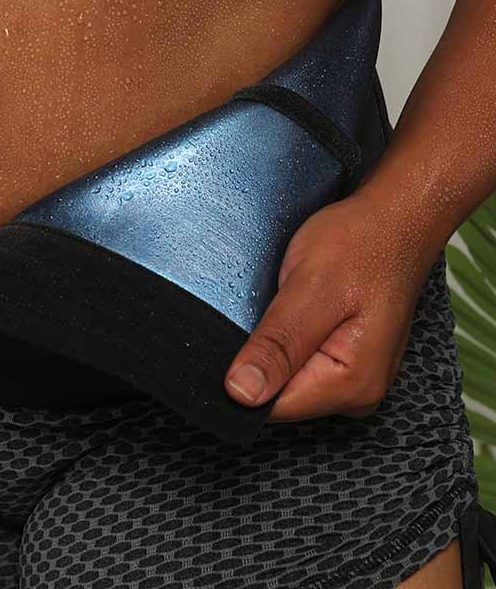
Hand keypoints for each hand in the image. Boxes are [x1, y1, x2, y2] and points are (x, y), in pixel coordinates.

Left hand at [223, 184, 437, 421]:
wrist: (394, 219)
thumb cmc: (359, 245)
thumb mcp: (310, 290)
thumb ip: (277, 346)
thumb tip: (240, 394)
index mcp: (351, 385)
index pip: (272, 408)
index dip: (242, 378)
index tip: (233, 337)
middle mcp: (357, 392)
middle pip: (280, 395)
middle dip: (261, 357)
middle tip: (267, 308)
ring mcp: (354, 376)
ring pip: (288, 376)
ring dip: (274, 345)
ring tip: (283, 304)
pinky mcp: (347, 358)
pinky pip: (301, 361)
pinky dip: (287, 337)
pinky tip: (292, 310)